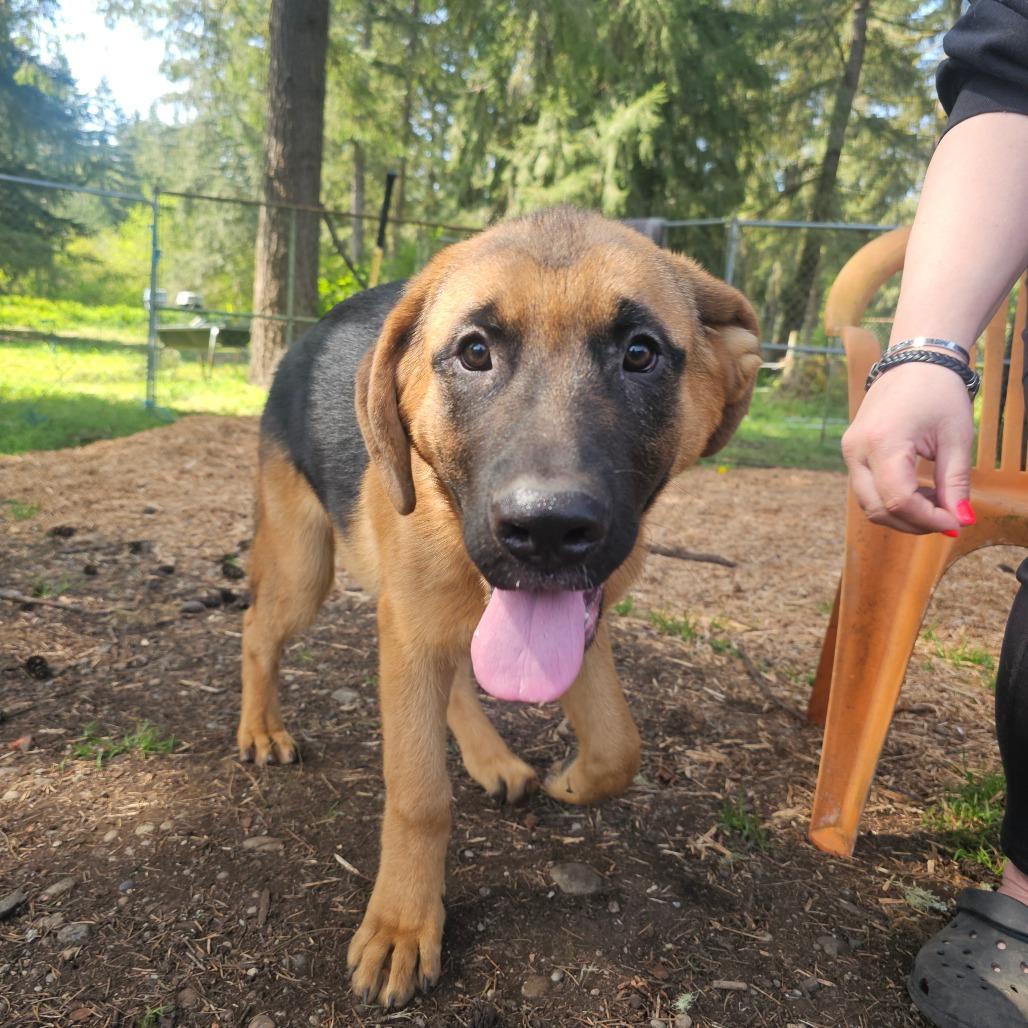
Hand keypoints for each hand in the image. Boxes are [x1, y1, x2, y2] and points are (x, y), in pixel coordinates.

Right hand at [841, 362, 974, 533]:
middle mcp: (857, 450)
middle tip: (947, 520)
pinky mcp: (852, 453)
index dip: (928, 520)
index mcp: (883, 442)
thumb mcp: (956, 439)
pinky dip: (892, 500)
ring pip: (869, 504)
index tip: (956, 523)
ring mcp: (850, 452)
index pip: (899, 500)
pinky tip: (920, 492)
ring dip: (902, 514)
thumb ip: (956, 483)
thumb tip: (961, 521)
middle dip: (914, 523)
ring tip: (936, 502)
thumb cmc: (938, 393)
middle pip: (878, 509)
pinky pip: (867, 490)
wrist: (914, 363)